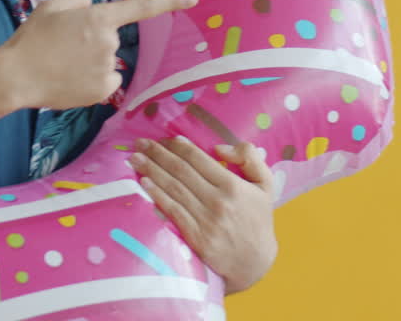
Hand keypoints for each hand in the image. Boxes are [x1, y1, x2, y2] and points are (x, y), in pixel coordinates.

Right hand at [0, 0, 196, 110]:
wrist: (16, 76)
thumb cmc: (31, 39)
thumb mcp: (51, 6)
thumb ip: (77, 0)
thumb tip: (90, 4)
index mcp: (99, 17)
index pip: (143, 7)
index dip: (170, 2)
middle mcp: (110, 42)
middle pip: (110, 39)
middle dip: (93, 42)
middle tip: (62, 47)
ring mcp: (108, 68)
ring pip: (107, 62)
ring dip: (91, 63)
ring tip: (62, 65)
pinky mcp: (103, 91)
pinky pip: (106, 82)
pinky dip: (92, 82)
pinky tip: (70, 80)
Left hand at [129, 137, 277, 293]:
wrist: (255, 262)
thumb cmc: (258, 219)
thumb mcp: (265, 185)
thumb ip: (250, 158)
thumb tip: (220, 148)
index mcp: (232, 185)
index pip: (198, 159)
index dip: (177, 146)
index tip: (163, 139)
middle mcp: (218, 200)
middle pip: (181, 170)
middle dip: (157, 154)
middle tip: (139, 143)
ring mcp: (206, 220)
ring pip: (173, 188)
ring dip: (151, 171)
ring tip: (134, 159)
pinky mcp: (196, 237)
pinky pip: (172, 211)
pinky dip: (157, 195)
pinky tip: (144, 183)